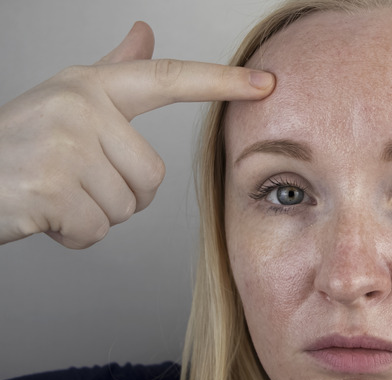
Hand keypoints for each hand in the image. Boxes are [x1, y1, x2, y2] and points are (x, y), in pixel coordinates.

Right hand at [0, 22, 273, 248]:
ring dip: (94, 215)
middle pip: (151, 177)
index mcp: (90, 86)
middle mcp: (79, 106)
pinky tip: (43, 215)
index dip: (221, 82)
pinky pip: (96, 230)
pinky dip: (73, 235)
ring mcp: (63, 144)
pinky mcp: (50, 187)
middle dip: (118, 195)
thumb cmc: (17, 145)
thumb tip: (145, 33)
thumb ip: (114, 70)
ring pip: (125, 207)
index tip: (267, 83)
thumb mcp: (67, 99)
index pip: (168, 79)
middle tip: (72, 182)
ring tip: (54, 195)